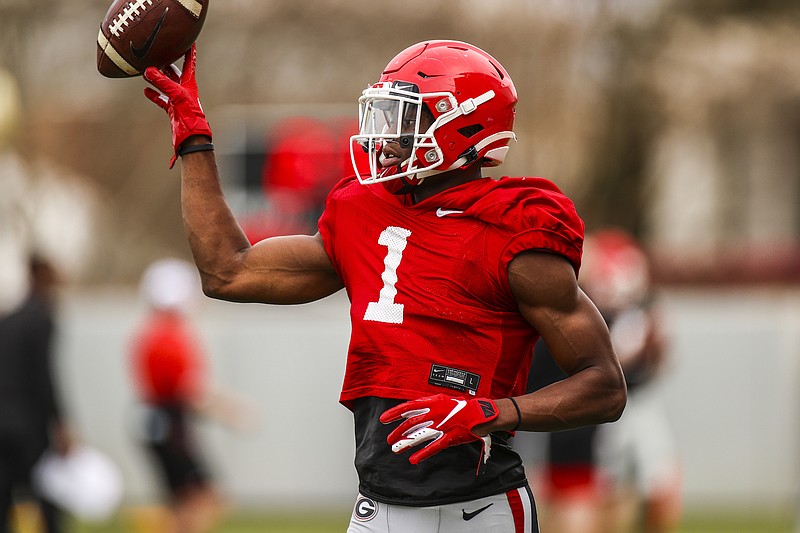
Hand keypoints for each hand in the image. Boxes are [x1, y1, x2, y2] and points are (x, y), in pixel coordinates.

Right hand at [143, 43, 211, 167]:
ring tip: (146, 71)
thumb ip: (162, 83)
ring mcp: (178, 100)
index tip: (188, 39)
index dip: (189, 51)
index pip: (189, 62)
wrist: (192, 135)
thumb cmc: (190, 115)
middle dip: (167, 63)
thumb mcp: (176, 95)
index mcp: (189, 83)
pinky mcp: (172, 109)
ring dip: (157, 78)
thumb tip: (148, 70)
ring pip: (166, 85)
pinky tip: (146, 90)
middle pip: (175, 72)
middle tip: (158, 53)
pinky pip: (161, 99)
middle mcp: (184, 90)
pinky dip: (154, 94)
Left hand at [380, 394, 497, 464]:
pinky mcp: (449, 438)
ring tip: (396, 449)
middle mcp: (435, 413)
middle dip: (398, 432)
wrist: (480, 414)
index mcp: (433, 403)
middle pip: (411, 423)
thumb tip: (412, 410)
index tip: (384, 419)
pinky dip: (422, 454)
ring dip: (406, 443)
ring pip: (419, 435)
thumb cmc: (462, 408)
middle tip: (390, 439)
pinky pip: (433, 447)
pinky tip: (414, 459)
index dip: (395, 413)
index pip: (408, 407)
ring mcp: (442, 426)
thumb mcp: (442, 401)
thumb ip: (427, 405)